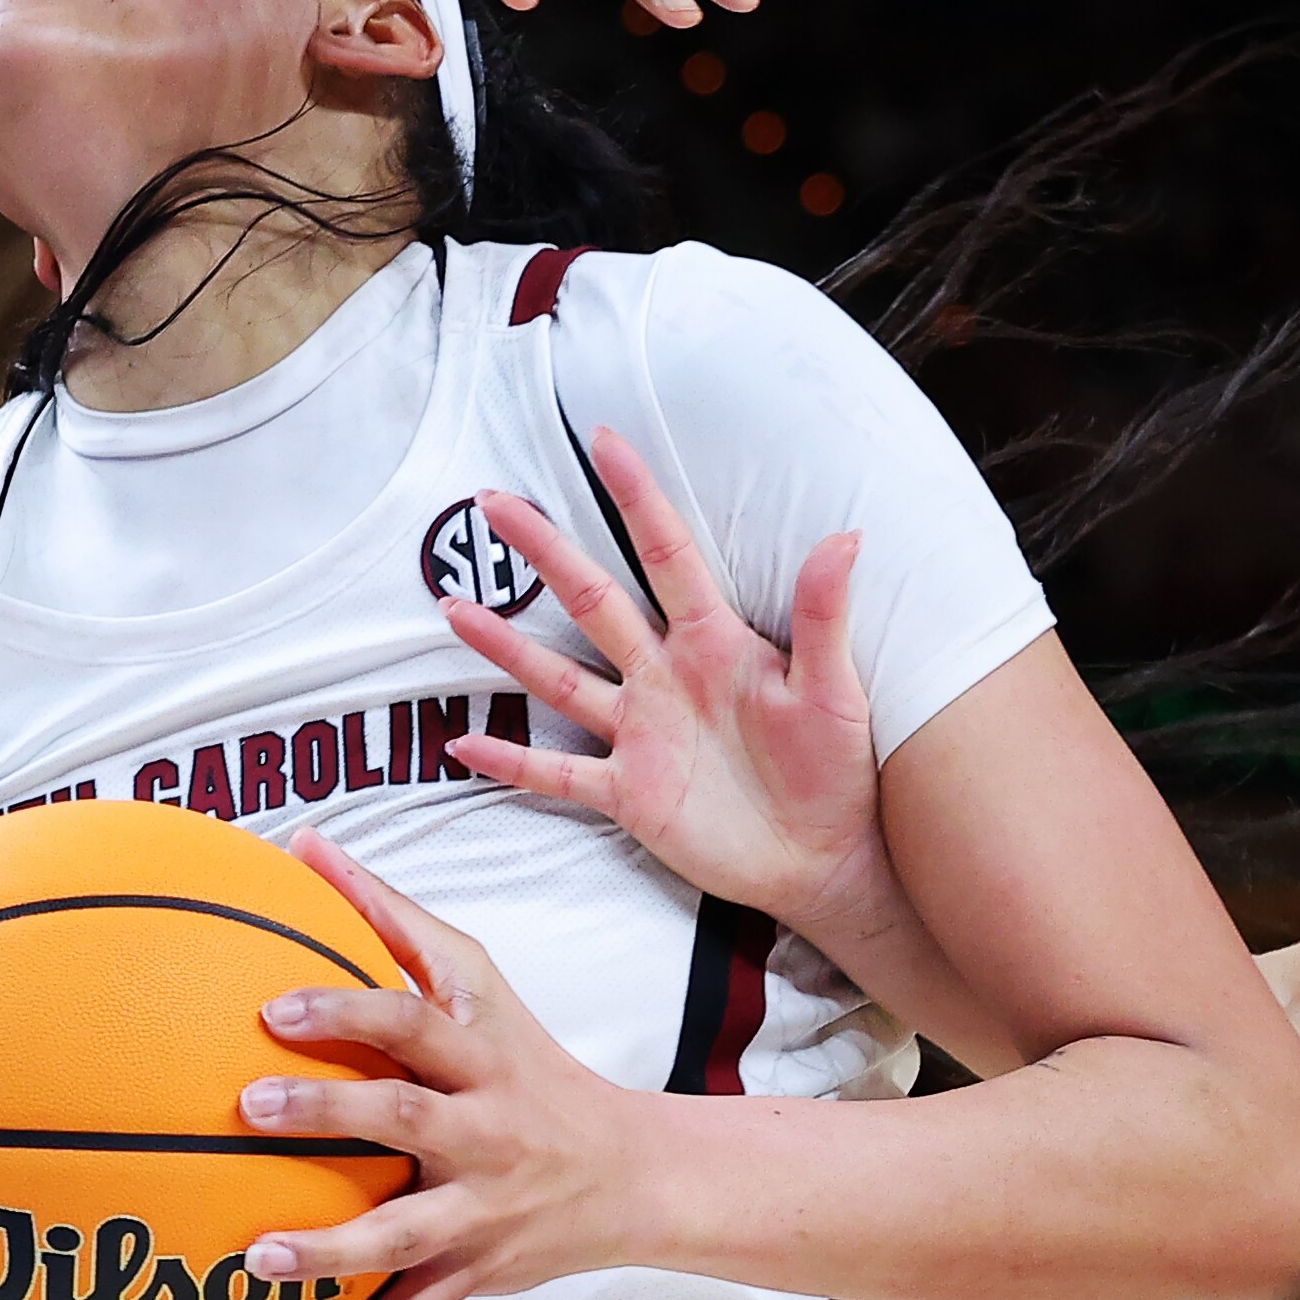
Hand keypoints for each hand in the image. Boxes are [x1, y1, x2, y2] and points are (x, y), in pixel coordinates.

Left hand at [233, 835, 658, 1299]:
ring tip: (255, 1259)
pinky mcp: (471, 1274)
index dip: (346, 1008)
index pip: (413, 1018)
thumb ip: (388, 914)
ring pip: (403, 1234)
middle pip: (405, 1116)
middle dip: (330, 1109)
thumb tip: (301, 844)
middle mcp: (482, 1127)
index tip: (272, 1006)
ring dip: (330, 1250)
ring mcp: (479, 1209)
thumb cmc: (525, 1060)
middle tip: (248, 1105)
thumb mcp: (476, 980)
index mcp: (478, 1051)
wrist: (632, 1174)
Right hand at [440, 430, 897, 951]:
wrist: (829, 859)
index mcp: (715, 642)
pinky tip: (465, 742)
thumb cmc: (842, 770)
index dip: (636, 496)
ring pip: (559, 679)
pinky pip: (558, 774)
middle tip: (493, 502)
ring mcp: (641, 734)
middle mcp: (666, 678)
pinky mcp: (630, 794)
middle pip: (593, 599)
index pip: (666, 553)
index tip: (604, 440)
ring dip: (507, 646)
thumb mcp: (835, 691)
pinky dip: (512, 760)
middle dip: (544, 550)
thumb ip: (824, 617)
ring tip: (454, 607)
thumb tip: (846, 536)